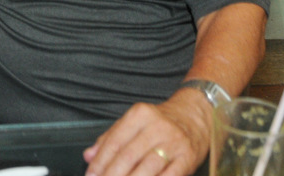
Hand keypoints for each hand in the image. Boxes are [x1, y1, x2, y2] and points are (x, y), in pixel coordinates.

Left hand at [83, 90, 212, 175]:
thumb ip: (110, 137)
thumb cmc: (160, 122)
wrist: (194, 117)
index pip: (115, 141)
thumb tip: (89, 155)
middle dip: (111, 174)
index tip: (91, 174)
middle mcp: (156, 127)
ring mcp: (173, 143)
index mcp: (139, 114)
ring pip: (147, 168)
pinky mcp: (187, 158)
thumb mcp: (134, 121)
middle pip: (128, 156)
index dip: (100, 161)